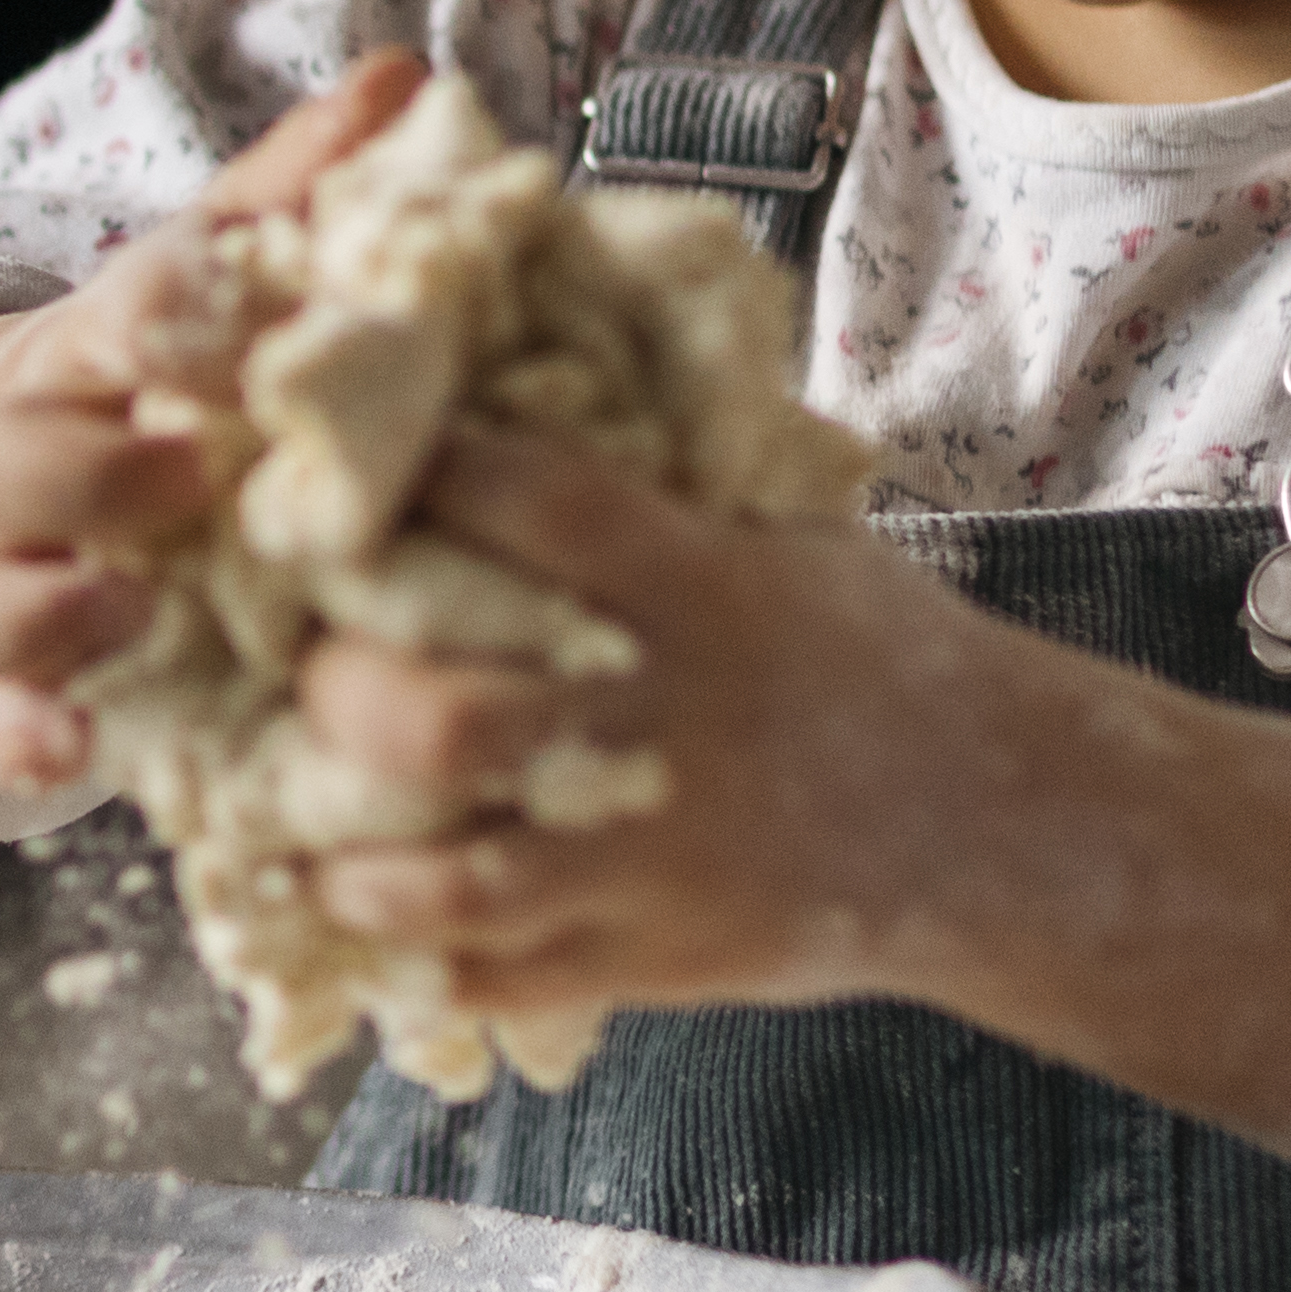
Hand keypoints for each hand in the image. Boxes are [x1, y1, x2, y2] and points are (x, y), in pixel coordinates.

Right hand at [0, 53, 420, 772]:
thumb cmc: (154, 382)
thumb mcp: (216, 283)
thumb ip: (298, 195)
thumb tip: (400, 81)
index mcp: (97, 346)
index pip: (123, 311)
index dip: (173, 316)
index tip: (241, 324)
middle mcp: (28, 454)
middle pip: (18, 452)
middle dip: (97, 470)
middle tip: (190, 478)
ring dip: (47, 613)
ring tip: (130, 620)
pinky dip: (17, 739)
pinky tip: (65, 756)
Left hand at [287, 421, 1290, 1291]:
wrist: (1020, 822)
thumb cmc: (869, 647)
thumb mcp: (781, 526)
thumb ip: (651, 461)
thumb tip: (513, 317)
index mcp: (700, 586)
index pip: (519, 499)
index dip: (395, 469)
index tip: (303, 447)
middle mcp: (667, 722)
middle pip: (442, 709)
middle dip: (331, 690)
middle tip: (270, 664)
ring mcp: (658, 859)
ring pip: (441, 871)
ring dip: (339, 850)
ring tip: (277, 817)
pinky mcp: (658, 961)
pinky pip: (496, 975)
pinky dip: (412, 958)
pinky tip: (351, 921)